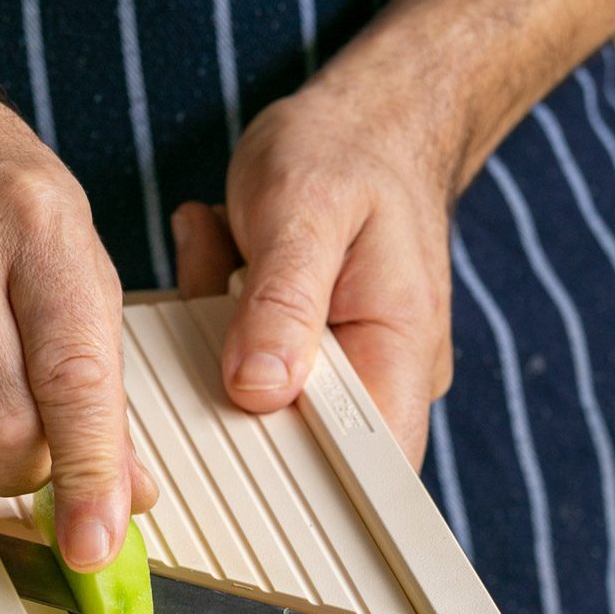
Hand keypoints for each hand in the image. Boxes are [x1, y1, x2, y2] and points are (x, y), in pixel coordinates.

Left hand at [172, 53, 457, 466]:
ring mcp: (333, 376)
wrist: (366, 121)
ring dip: (217, 332)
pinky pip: (238, 366)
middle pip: (291, 450)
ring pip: (250, 404)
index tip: (240, 449)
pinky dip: (216, 312)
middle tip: (228, 285)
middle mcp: (374, 384)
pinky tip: (227, 253)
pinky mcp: (295, 359)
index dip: (302, 491)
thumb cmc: (350, 153)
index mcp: (399, 361)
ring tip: (233, 250)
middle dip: (231, 379)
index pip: (367, 477)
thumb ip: (283, 302)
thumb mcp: (307, 210)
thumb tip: (257, 388)